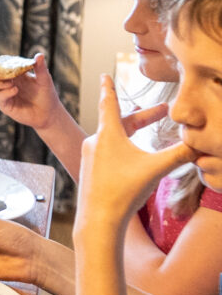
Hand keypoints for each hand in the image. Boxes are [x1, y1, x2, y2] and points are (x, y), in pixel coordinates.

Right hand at [0, 52, 67, 131]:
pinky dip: (5, 92)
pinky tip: (15, 90)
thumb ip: (40, 67)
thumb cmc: (46, 93)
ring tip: (11, 83)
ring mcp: (2, 94)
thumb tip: (39, 55)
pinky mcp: (5, 105)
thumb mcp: (44, 78)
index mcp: (10, 72)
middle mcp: (2, 82)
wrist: (48, 112)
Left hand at [79, 75, 190, 227]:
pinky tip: (135, 157)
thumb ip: (181, 153)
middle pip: (120, 122)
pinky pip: (109, 152)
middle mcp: (95, 142)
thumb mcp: (157, 169)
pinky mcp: (90, 171)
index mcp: (107, 135)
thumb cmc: (124, 192)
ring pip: (114, 137)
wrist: (97, 221)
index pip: (109, 103)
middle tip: (163, 111)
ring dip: (133, 132)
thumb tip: (204, 144)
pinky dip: (125, 147)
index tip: (105, 74)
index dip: (110, 87)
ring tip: (148, 130)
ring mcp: (90, 157)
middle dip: (143, 116)